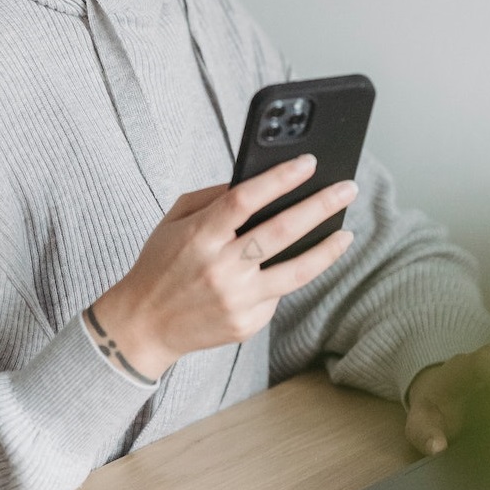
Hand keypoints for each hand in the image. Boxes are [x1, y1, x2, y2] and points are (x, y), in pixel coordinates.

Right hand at [90, 154, 356, 378]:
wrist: (142, 326)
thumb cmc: (160, 265)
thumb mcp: (174, 221)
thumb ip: (212, 198)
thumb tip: (258, 182)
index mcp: (199, 236)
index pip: (244, 199)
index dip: (279, 178)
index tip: (308, 162)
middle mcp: (220, 268)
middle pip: (280, 232)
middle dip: (319, 206)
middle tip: (347, 188)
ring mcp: (235, 299)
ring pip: (295, 271)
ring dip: (327, 249)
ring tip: (346, 232)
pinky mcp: (246, 324)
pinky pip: (278, 295)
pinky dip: (288, 277)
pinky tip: (296, 265)